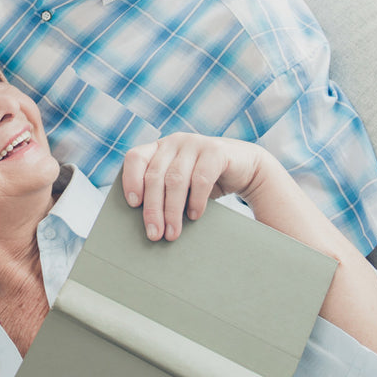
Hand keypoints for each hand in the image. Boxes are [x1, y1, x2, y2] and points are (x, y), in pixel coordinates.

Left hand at [121, 133, 264, 240]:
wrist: (245, 168)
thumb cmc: (205, 181)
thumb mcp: (181, 184)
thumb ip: (163, 192)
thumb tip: (147, 225)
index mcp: (159, 148)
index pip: (135, 158)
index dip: (131, 179)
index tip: (132, 204)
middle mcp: (174, 142)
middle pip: (155, 176)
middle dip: (153, 208)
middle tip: (154, 234)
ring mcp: (195, 143)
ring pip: (175, 179)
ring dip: (172, 210)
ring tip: (172, 233)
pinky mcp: (216, 151)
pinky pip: (201, 178)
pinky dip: (196, 201)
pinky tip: (194, 216)